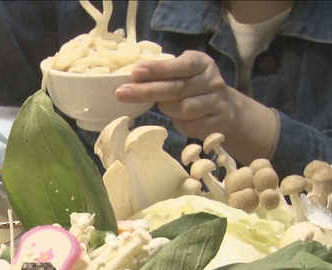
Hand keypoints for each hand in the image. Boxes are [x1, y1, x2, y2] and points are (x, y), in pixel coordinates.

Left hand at [115, 50, 277, 164]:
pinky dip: (179, 124)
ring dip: (165, 109)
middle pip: (176, 88)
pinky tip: (177, 120)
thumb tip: (131, 78)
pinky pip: (190, 126)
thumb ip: (165, 74)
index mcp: (202, 64)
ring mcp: (217, 103)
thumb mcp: (184, 75)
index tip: (135, 72)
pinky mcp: (217, 123)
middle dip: (147, 91)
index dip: (157, 69)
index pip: (180, 65)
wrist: (228, 111)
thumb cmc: (195, 90)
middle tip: (121, 92)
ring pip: (183, 108)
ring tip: (158, 107)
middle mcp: (212, 81)